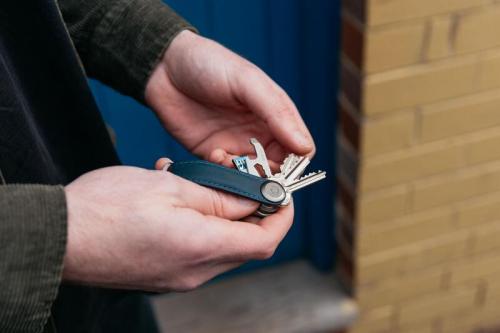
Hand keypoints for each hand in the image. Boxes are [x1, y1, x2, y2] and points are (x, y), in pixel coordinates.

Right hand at [63, 163, 292, 290]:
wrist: (58, 237)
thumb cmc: (107, 208)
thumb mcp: (171, 187)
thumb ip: (219, 197)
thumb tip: (252, 202)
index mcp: (203, 248)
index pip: (266, 240)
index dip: (281, 215)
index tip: (282, 193)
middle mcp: (195, 271)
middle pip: (244, 242)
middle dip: (249, 209)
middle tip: (233, 178)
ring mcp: (177, 276)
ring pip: (218, 242)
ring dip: (217, 211)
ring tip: (191, 180)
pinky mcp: (162, 273)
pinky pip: (194, 247)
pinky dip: (196, 222)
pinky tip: (172, 196)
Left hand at [145, 30, 314, 168]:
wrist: (164, 67)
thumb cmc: (210, 64)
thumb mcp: (248, 81)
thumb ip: (277, 113)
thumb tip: (304, 147)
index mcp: (276, 114)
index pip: (300, 150)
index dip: (295, 164)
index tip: (281, 167)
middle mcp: (260, 133)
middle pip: (278, 169)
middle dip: (268, 175)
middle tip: (252, 168)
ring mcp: (236, 145)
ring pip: (253, 177)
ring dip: (244, 176)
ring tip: (227, 157)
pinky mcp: (213, 154)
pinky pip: (227, 175)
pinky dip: (224, 173)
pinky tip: (214, 155)